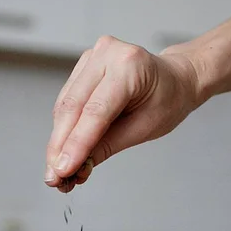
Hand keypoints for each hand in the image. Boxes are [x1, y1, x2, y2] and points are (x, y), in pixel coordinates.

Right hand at [45, 35, 201, 191]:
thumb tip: (78, 167)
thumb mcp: (145, 128)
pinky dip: (64, 128)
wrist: (175, 79)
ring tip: (59, 170)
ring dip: (58, 140)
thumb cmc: (168, 99)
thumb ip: (108, 146)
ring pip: (64, 106)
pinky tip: (64, 150)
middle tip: (54, 176)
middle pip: (73, 107)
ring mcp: (92, 57)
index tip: (63, 170)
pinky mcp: (83, 67)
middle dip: (60, 146)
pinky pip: (66, 101)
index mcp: (130, 65)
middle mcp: (107, 54)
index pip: (95, 111)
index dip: (76, 143)